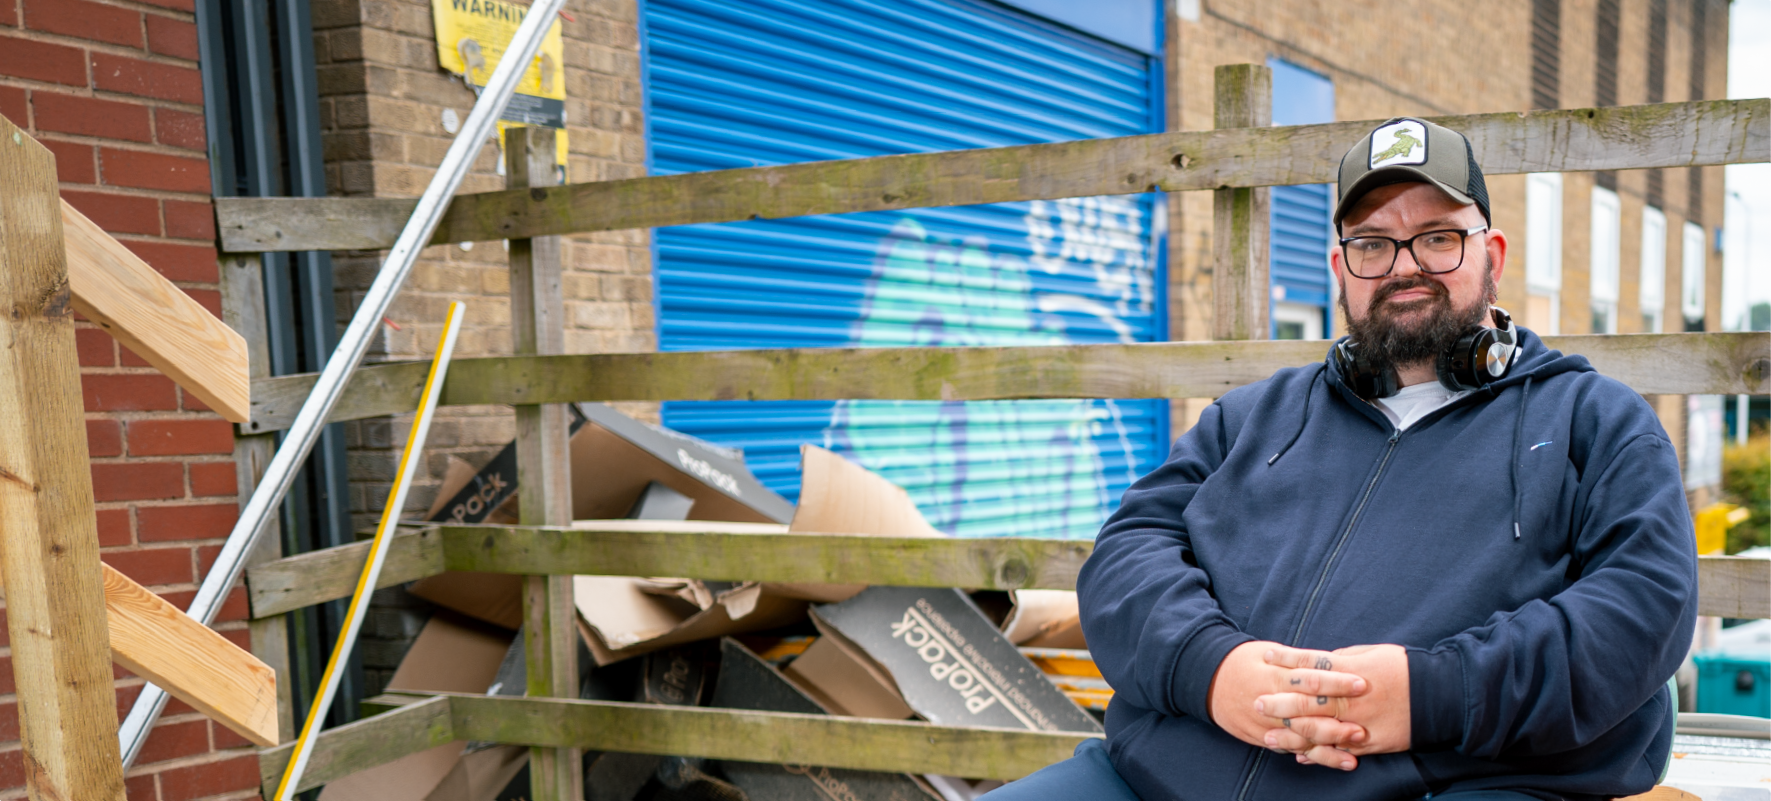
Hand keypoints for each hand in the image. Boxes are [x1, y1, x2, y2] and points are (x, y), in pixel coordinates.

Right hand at [1207, 641, 1370, 752]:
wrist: (1208, 681)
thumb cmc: (1243, 661)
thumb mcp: (1268, 652)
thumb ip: (1298, 661)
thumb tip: (1333, 661)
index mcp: (1274, 675)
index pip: (1310, 679)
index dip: (1337, 682)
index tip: (1362, 683)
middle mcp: (1270, 701)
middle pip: (1307, 712)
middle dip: (1337, 720)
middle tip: (1363, 724)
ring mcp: (1265, 723)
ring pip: (1301, 737)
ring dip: (1330, 743)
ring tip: (1356, 746)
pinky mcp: (1263, 738)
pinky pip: (1292, 749)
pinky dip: (1315, 756)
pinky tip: (1338, 760)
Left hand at [1255, 644, 1410, 768]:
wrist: (1440, 695)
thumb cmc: (1406, 668)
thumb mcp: (1372, 654)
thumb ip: (1343, 660)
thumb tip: (1320, 663)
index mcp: (1349, 671)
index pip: (1309, 664)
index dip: (1285, 660)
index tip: (1265, 657)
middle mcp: (1349, 698)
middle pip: (1306, 701)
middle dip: (1278, 702)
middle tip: (1255, 703)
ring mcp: (1358, 723)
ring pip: (1317, 731)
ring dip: (1290, 734)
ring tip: (1267, 736)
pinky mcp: (1369, 743)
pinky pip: (1337, 750)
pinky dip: (1317, 753)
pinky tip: (1298, 755)